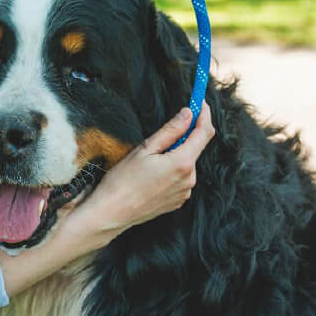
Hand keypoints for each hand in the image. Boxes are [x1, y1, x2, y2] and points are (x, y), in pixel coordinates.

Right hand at [0, 104, 213, 297]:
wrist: (111, 213)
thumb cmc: (122, 181)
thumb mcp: (144, 149)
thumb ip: (171, 130)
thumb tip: (188, 114)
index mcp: (182, 162)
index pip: (204, 132)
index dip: (203, 114)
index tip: (199, 101)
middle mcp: (189, 178)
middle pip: (195, 148)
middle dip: (185, 136)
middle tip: (167, 127)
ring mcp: (184, 192)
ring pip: (186, 163)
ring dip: (176, 154)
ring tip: (150, 158)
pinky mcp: (177, 201)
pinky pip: (180, 178)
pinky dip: (172, 170)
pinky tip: (151, 174)